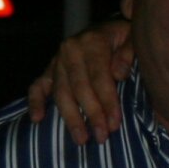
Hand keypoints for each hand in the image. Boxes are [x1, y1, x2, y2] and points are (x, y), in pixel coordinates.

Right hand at [24, 17, 133, 142]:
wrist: (109, 29)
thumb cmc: (124, 38)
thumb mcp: (133, 37)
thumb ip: (129, 53)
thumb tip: (118, 74)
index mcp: (92, 42)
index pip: (99, 77)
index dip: (107, 102)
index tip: (114, 124)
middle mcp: (71, 50)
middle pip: (79, 88)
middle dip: (91, 114)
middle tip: (101, 137)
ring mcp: (57, 60)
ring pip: (61, 92)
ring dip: (70, 117)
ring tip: (81, 139)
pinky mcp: (49, 69)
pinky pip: (38, 85)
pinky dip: (35, 101)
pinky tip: (37, 119)